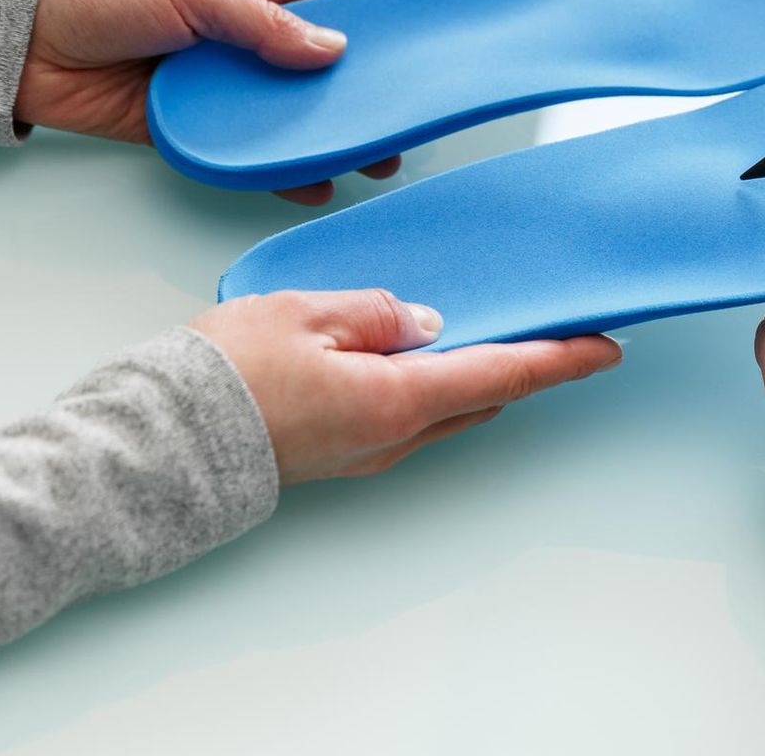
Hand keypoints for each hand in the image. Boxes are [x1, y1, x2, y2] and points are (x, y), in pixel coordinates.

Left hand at [16, 0, 399, 203]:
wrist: (24, 43)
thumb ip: (263, 22)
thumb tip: (329, 48)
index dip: (372, 10)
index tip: (414, 34)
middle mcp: (240, 31)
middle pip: (316, 62)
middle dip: (359, 89)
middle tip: (400, 116)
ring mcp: (219, 82)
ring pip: (287, 111)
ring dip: (325, 134)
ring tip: (371, 158)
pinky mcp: (193, 127)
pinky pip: (246, 151)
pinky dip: (278, 170)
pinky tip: (312, 183)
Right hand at [193, 289, 621, 481]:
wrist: (159, 443)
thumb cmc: (223, 376)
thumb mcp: (305, 312)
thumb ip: (374, 311)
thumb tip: (422, 318)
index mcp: (398, 398)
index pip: (504, 373)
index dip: (560, 359)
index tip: (606, 345)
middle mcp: (393, 437)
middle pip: (483, 394)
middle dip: (526, 364)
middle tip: (557, 329)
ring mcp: (367, 451)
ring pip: (446, 408)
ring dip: (479, 374)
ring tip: (498, 333)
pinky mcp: (340, 453)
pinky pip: (408, 415)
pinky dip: (434, 385)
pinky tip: (423, 354)